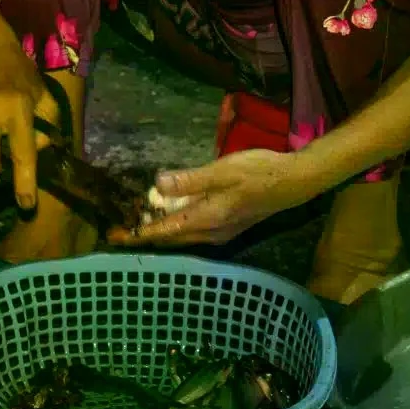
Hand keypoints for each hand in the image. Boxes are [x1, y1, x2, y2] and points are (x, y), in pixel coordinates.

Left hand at [111, 149, 319, 246]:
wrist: (295, 183)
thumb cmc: (260, 173)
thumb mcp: (223, 170)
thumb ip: (190, 179)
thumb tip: (157, 185)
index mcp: (207, 219)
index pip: (164, 231)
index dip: (137, 233)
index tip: (114, 235)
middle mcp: (211, 232)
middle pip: (170, 238)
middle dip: (144, 234)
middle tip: (120, 228)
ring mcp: (221, 231)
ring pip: (182, 236)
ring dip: (161, 231)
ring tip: (140, 223)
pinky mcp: (228, 225)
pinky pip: (194, 230)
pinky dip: (177, 224)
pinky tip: (173, 214)